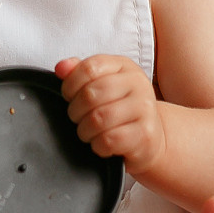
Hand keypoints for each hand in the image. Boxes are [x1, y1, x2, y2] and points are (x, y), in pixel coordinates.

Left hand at [56, 54, 165, 174]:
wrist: (152, 138)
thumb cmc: (122, 111)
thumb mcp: (104, 85)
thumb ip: (80, 73)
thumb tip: (61, 68)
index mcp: (124, 66)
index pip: (90, 67)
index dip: (70, 84)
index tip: (69, 96)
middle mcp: (138, 84)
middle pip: (91, 94)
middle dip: (76, 111)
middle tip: (79, 118)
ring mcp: (144, 109)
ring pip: (98, 119)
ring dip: (85, 131)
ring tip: (90, 132)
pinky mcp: (145, 134)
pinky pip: (108, 140)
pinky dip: (98, 146)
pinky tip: (103, 144)